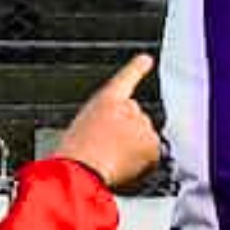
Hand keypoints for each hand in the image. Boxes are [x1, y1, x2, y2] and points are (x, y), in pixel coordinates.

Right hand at [52, 54, 159, 187]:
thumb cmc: (76, 154)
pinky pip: (152, 158)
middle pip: (136, 120)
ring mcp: (143, 126)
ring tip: (112, 162)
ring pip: (144, 140)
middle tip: (108, 152)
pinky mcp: (153, 146)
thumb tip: (114, 137)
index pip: (126, 78)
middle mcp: (129, 108)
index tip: (146, 59)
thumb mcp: (81, 129)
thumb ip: (102, 124)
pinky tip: (124, 170)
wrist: (83, 170)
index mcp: (106, 100)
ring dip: (134, 150)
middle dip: (127, 135)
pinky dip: (142, 166)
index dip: (137, 68)